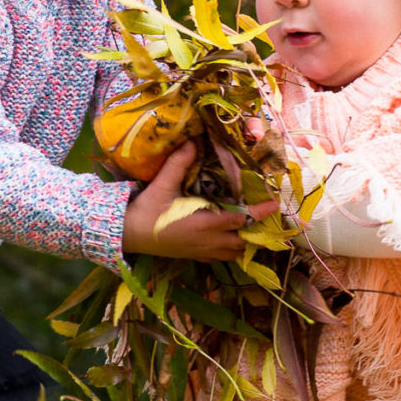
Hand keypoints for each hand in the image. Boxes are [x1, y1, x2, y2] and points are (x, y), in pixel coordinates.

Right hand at [121, 142, 279, 261]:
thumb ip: (179, 163)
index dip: (258, 212)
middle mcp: (206, 242)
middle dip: (255, 230)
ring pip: (232, 253)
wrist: (127, 234)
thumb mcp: (162, 185)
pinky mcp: (192, 257)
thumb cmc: (146, 210)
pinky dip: (229, 250)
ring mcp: (200, 252)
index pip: (240, 219)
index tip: (274, 204)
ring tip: (249, 227)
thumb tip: (193, 141)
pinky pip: (219, 258)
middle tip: (263, 214)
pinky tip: (228, 239)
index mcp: (203, 224)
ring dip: (243, 242)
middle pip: (242, 241)